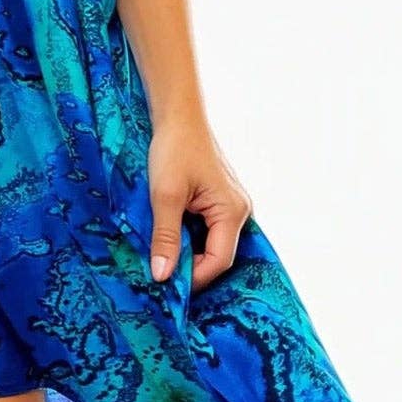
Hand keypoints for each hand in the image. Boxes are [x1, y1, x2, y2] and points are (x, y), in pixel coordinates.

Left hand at [145, 113, 251, 295]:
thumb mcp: (165, 195)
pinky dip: (190, 237)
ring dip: (189, 252)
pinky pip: (208, 229)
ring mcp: (231, 205)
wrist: (178, 115)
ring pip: (212, 243)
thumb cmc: (174, 149)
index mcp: (232, 212)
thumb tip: (163, 276)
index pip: (219, 261)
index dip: (194, 278)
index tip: (167, 285)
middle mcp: (239, 211)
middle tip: (162, 273)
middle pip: (218, 255)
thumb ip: (166, 237)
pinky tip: (171, 237)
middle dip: (192, 267)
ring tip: (164, 256)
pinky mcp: (220, 200)